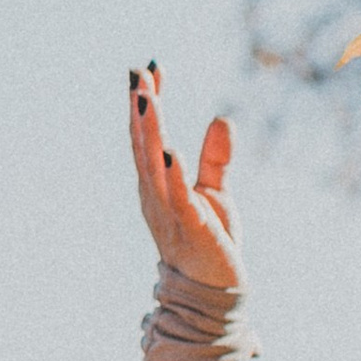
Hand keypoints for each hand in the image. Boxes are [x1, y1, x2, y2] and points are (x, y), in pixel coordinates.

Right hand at [130, 65, 240, 289]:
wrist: (215, 293)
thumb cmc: (211, 244)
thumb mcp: (214, 193)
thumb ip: (215, 158)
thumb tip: (222, 118)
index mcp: (157, 185)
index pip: (148, 137)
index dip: (148, 103)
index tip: (151, 68)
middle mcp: (155, 195)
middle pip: (144, 144)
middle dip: (141, 108)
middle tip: (138, 72)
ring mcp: (169, 212)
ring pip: (155, 165)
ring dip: (151, 131)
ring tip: (149, 98)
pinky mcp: (191, 228)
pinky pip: (179, 198)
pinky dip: (174, 174)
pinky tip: (172, 150)